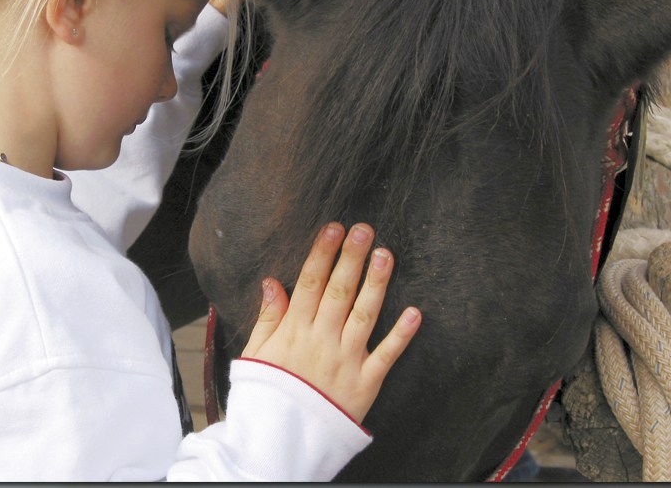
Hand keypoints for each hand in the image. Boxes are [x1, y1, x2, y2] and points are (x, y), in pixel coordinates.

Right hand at [242, 222, 420, 423]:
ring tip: (386, 255)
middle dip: (352, 257)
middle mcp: (322, 340)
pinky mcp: (365, 383)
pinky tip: (414, 313)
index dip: (323, 253)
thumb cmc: (267, 393)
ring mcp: (346, 360)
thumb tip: (271, 282)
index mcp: (294, 331)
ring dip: (376, 283)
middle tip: (365, 229)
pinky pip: (386, 356)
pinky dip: (401, 335)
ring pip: (364, 315)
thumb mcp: (256, 353)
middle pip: (339, 291)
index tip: (334, 228)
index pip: (310, 283)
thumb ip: (268, 317)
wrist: (281, 440)